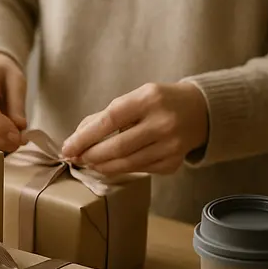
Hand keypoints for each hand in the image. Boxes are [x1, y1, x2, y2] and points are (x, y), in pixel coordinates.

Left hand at [61, 82, 208, 174]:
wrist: (200, 111)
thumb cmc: (158, 103)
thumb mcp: (134, 98)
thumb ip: (104, 116)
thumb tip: (75, 140)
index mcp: (148, 99)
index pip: (109, 121)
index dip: (84, 137)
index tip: (67, 147)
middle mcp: (162, 123)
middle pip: (117, 147)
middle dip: (90, 155)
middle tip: (76, 158)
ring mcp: (171, 146)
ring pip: (126, 164)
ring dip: (102, 166)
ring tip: (90, 163)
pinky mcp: (173, 163)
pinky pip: (139, 170)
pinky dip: (121, 169)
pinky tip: (112, 165)